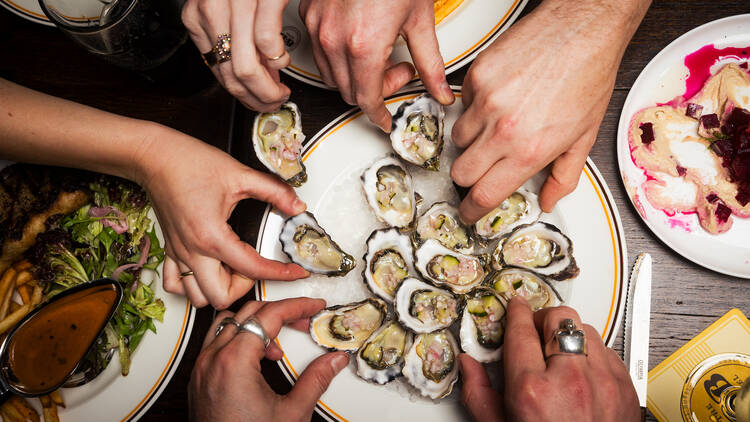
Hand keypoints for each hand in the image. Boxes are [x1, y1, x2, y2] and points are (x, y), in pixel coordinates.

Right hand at [135, 126, 308, 308]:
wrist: (155, 156)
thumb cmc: (190, 162)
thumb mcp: (240, 174)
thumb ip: (274, 191)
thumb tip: (296, 205)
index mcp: (212, 235)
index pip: (252, 268)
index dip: (280, 273)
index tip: (295, 272)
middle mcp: (192, 250)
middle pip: (221, 296)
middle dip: (244, 286)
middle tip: (256, 265)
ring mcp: (178, 253)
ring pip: (196, 297)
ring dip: (218, 289)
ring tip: (233, 268)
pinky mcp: (170, 249)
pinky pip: (175, 284)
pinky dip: (192, 286)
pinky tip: (208, 270)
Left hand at [182, 0, 291, 110]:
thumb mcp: (228, 13)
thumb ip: (238, 45)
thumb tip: (258, 78)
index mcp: (197, 18)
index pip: (218, 73)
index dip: (244, 96)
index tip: (260, 101)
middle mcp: (212, 11)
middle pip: (231, 75)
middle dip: (258, 99)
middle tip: (274, 100)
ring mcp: (236, 4)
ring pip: (246, 68)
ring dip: (269, 90)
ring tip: (281, 90)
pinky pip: (267, 42)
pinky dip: (278, 59)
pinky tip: (282, 59)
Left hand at [190, 297, 348, 421]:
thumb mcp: (292, 413)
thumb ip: (316, 380)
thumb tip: (335, 361)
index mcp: (234, 363)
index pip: (269, 315)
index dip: (297, 306)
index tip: (313, 307)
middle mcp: (212, 360)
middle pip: (247, 312)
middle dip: (280, 312)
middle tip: (303, 322)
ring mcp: (201, 369)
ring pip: (227, 323)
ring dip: (254, 325)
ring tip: (277, 344)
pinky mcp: (198, 380)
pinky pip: (215, 343)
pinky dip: (237, 340)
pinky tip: (256, 359)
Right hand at [299, 0, 454, 130]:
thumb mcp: (420, 20)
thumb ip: (430, 64)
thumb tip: (440, 90)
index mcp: (364, 44)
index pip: (366, 99)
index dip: (379, 115)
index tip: (386, 118)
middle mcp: (335, 38)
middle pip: (349, 91)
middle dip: (374, 91)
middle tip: (397, 71)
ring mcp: (318, 25)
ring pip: (332, 75)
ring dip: (356, 75)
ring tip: (379, 54)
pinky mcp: (309, 13)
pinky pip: (319, 52)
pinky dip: (338, 57)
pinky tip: (359, 42)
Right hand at [451, 1, 642, 221]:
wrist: (583, 28)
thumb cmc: (588, 75)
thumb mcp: (583, 136)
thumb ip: (563, 176)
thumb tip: (550, 200)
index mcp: (529, 151)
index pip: (484, 195)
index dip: (472, 211)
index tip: (469, 212)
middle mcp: (503, 129)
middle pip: (460, 172)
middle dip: (469, 177)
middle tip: (484, 168)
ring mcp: (486, 101)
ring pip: (458, 138)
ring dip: (472, 139)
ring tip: (499, 124)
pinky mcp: (477, 75)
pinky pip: (462, 103)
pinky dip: (475, 106)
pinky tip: (500, 97)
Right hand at [459, 297, 638, 421]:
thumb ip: (479, 394)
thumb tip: (468, 366)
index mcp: (533, 391)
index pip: (521, 330)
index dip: (516, 312)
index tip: (515, 306)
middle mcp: (571, 381)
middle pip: (559, 318)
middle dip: (544, 319)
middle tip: (536, 331)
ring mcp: (604, 382)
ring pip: (587, 329)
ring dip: (570, 335)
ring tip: (559, 354)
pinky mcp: (626, 388)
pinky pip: (609, 351)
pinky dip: (593, 354)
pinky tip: (581, 372)